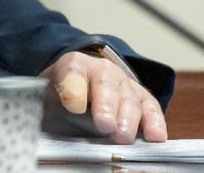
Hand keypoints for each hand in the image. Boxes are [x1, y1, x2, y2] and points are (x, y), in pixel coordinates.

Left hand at [42, 51, 166, 143]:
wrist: (80, 87)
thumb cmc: (62, 95)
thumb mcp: (48, 97)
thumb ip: (51, 107)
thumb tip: (52, 125)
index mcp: (74, 65)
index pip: (72, 73)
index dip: (73, 88)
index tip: (72, 105)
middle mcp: (103, 70)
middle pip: (105, 87)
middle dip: (106, 106)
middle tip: (105, 125)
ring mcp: (125, 84)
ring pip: (129, 100)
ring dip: (128, 120)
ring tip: (123, 137)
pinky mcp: (143, 98)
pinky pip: (151, 108)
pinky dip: (155, 122)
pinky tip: (155, 136)